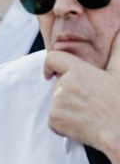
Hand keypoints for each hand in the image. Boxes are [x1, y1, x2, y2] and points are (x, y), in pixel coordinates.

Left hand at [43, 35, 119, 157]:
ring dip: (68, 111)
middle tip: (89, 104)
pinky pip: (54, 121)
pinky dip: (63, 125)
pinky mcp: (54, 119)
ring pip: (56, 104)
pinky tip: (81, 126)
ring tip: (88, 116)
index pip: (53, 59)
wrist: (119, 131)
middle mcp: (65, 84)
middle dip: (69, 95)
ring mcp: (58, 102)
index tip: (50, 73)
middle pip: (58, 86)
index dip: (49, 65)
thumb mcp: (119, 74)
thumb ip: (116, 51)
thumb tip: (119, 32)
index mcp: (79, 71)